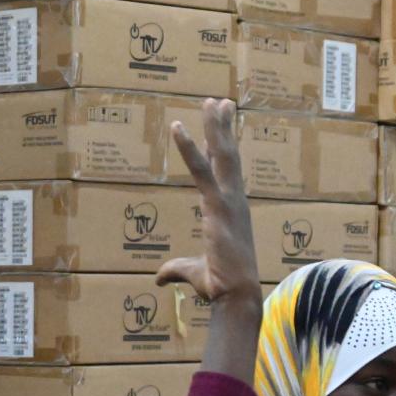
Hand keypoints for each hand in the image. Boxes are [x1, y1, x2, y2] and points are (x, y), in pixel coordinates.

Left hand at [155, 99, 260, 306]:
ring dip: (215, 126)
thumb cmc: (220, 285)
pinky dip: (190, 147)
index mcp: (232, 210)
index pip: (226, 172)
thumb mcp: (193, 273)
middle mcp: (235, 200)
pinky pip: (201, 170)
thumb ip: (176, 269)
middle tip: (219, 101)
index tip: (222, 124)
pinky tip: (178, 127)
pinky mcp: (218, 205)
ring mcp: (229, 200)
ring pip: (222, 154)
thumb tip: (159, 278)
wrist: (235, 295)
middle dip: (224, 127)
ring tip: (210, 100)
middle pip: (229, 155)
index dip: (222, 147)